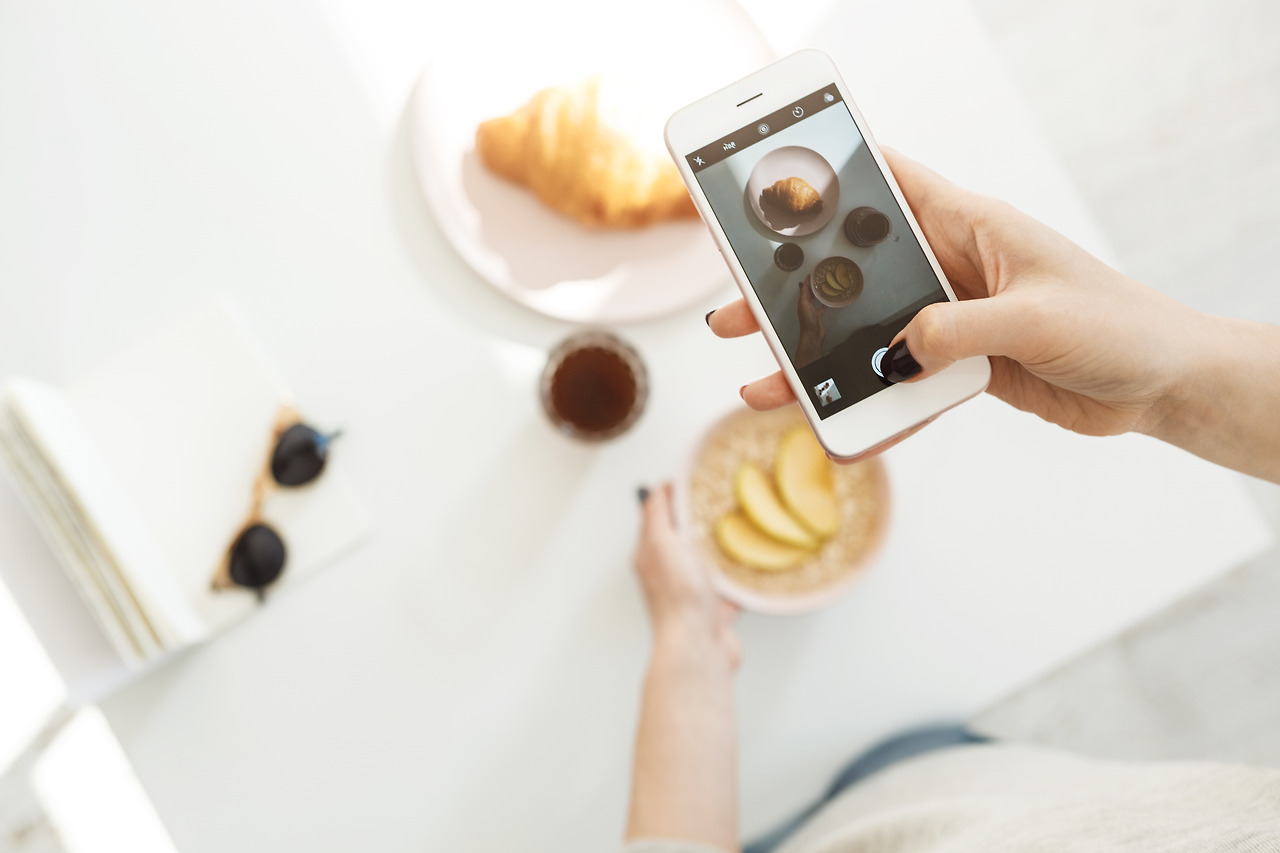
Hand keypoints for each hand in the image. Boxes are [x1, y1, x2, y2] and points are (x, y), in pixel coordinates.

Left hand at [634, 484, 739, 668]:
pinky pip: (730, 591)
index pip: (656, 518)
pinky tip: (755, 568)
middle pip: (684, 540)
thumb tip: (656, 488)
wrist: (698, 648)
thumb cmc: (678, 598)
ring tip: (741, 531)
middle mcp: (670, 574)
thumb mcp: (661, 543)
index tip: (692, 478)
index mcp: (651, 556)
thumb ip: (657, 515)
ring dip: (722, 552)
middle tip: (720, 500)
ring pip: (709, 566)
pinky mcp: (715, 612)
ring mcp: (693, 594)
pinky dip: (741, 582)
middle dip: (700, 522)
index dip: (671, 496)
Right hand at [706, 149, 1211, 439]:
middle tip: (735, 310)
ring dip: (816, 359)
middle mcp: (954, 270)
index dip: (834, 182)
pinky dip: (868, 406)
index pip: (892, 186)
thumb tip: (892, 353)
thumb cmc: (1116, 326)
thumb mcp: (1034, 319)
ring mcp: (953, 321)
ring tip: (762, 381)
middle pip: (856, 274)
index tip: (772, 192)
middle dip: (794, 292)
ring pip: (866, 335)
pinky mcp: (960, 368)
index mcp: (973, 228)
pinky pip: (899, 384)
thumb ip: (956, 330)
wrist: (1159, 387)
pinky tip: (834, 423)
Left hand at [795, 275, 825, 365]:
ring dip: (818, 293)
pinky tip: (829, 299)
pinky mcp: (818, 315)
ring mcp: (812, 310)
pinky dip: (825, 302)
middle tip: (819, 278)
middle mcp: (806, 305)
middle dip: (813, 286)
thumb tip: (803, 283)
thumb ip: (804, 294)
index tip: (811, 274)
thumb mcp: (804, 305)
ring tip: (824, 286)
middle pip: (809, 293)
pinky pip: (822, 307)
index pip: (804, 289)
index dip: (807, 281)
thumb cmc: (808, 320)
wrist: (813, 334)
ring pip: (815, 299)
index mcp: (802, 302)